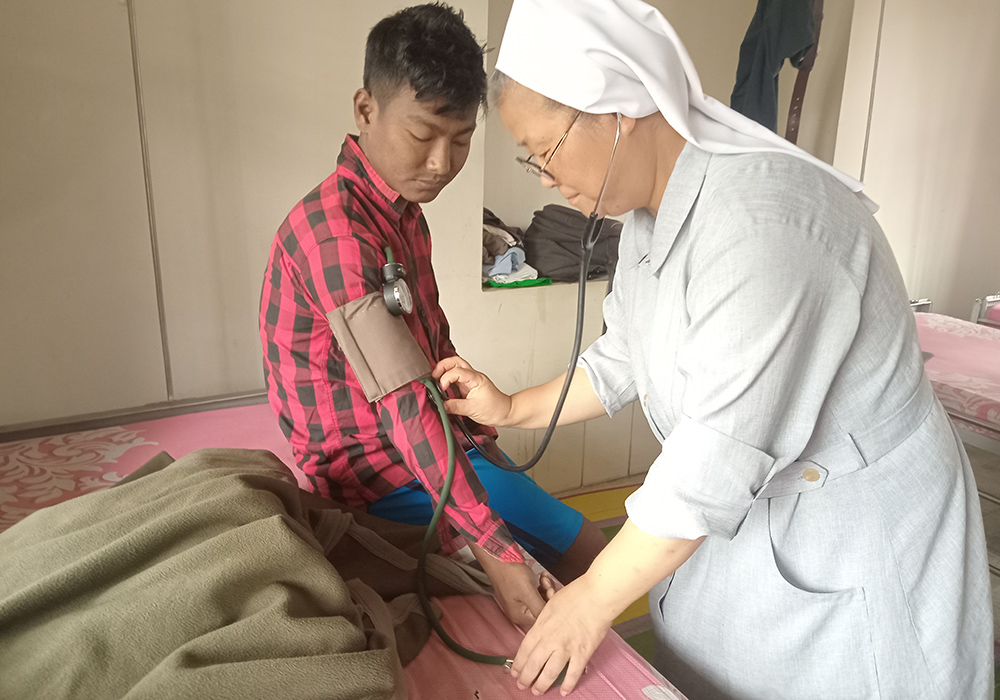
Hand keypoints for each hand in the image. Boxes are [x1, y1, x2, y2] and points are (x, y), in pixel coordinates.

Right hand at [432, 356, 512, 426]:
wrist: (505, 412)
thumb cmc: (495, 409)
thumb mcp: (473, 410)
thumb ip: (454, 406)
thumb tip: (440, 405)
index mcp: (476, 379)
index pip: (457, 371)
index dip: (446, 378)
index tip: (441, 389)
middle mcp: (473, 376)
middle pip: (455, 361)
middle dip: (442, 366)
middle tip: (433, 377)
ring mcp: (471, 380)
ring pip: (455, 367)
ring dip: (444, 371)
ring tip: (436, 381)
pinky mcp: (468, 386)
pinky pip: (456, 377)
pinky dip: (447, 379)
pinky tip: (442, 386)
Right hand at [470, 544, 545, 630]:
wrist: (499, 556)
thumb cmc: (510, 573)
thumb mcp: (528, 592)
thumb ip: (539, 607)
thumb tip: (550, 616)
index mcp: (520, 616)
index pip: (542, 616)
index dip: (550, 604)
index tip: (551, 591)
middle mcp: (520, 612)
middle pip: (542, 607)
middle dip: (548, 593)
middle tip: (546, 582)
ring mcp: (520, 601)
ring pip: (541, 598)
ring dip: (546, 587)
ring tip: (543, 577)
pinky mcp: (522, 592)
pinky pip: (536, 591)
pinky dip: (541, 583)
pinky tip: (542, 575)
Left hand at [511, 575, 614, 695]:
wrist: (596, 596)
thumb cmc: (576, 595)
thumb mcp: (551, 604)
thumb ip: (544, 620)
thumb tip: (540, 630)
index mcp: (541, 626)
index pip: (525, 649)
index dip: (519, 663)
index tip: (515, 671)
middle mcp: (551, 639)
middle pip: (533, 664)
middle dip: (526, 678)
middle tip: (522, 685)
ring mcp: (566, 648)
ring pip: (550, 672)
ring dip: (542, 684)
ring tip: (537, 691)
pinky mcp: (582, 653)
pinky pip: (573, 673)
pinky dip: (568, 684)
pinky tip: (564, 691)